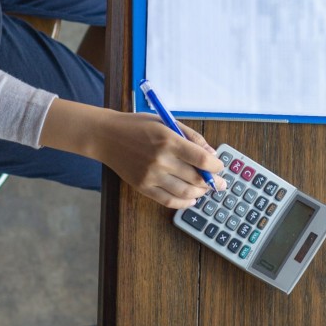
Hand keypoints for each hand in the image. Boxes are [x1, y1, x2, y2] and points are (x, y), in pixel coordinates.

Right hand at [95, 111, 225, 207]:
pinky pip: (168, 201)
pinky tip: (190, 199)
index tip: (220, 166)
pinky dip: (183, 203)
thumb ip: (191, 137)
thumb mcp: (165, 122)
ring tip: (205, 190)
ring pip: (185, 193)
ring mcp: (151, 176)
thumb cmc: (137, 126)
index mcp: (168, 140)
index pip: (202, 160)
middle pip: (196, 178)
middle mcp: (161, 160)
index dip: (216, 166)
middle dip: (212, 182)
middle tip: (219, 183)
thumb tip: (211, 155)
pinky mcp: (142, 187)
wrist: (106, 136)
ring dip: (200, 193)